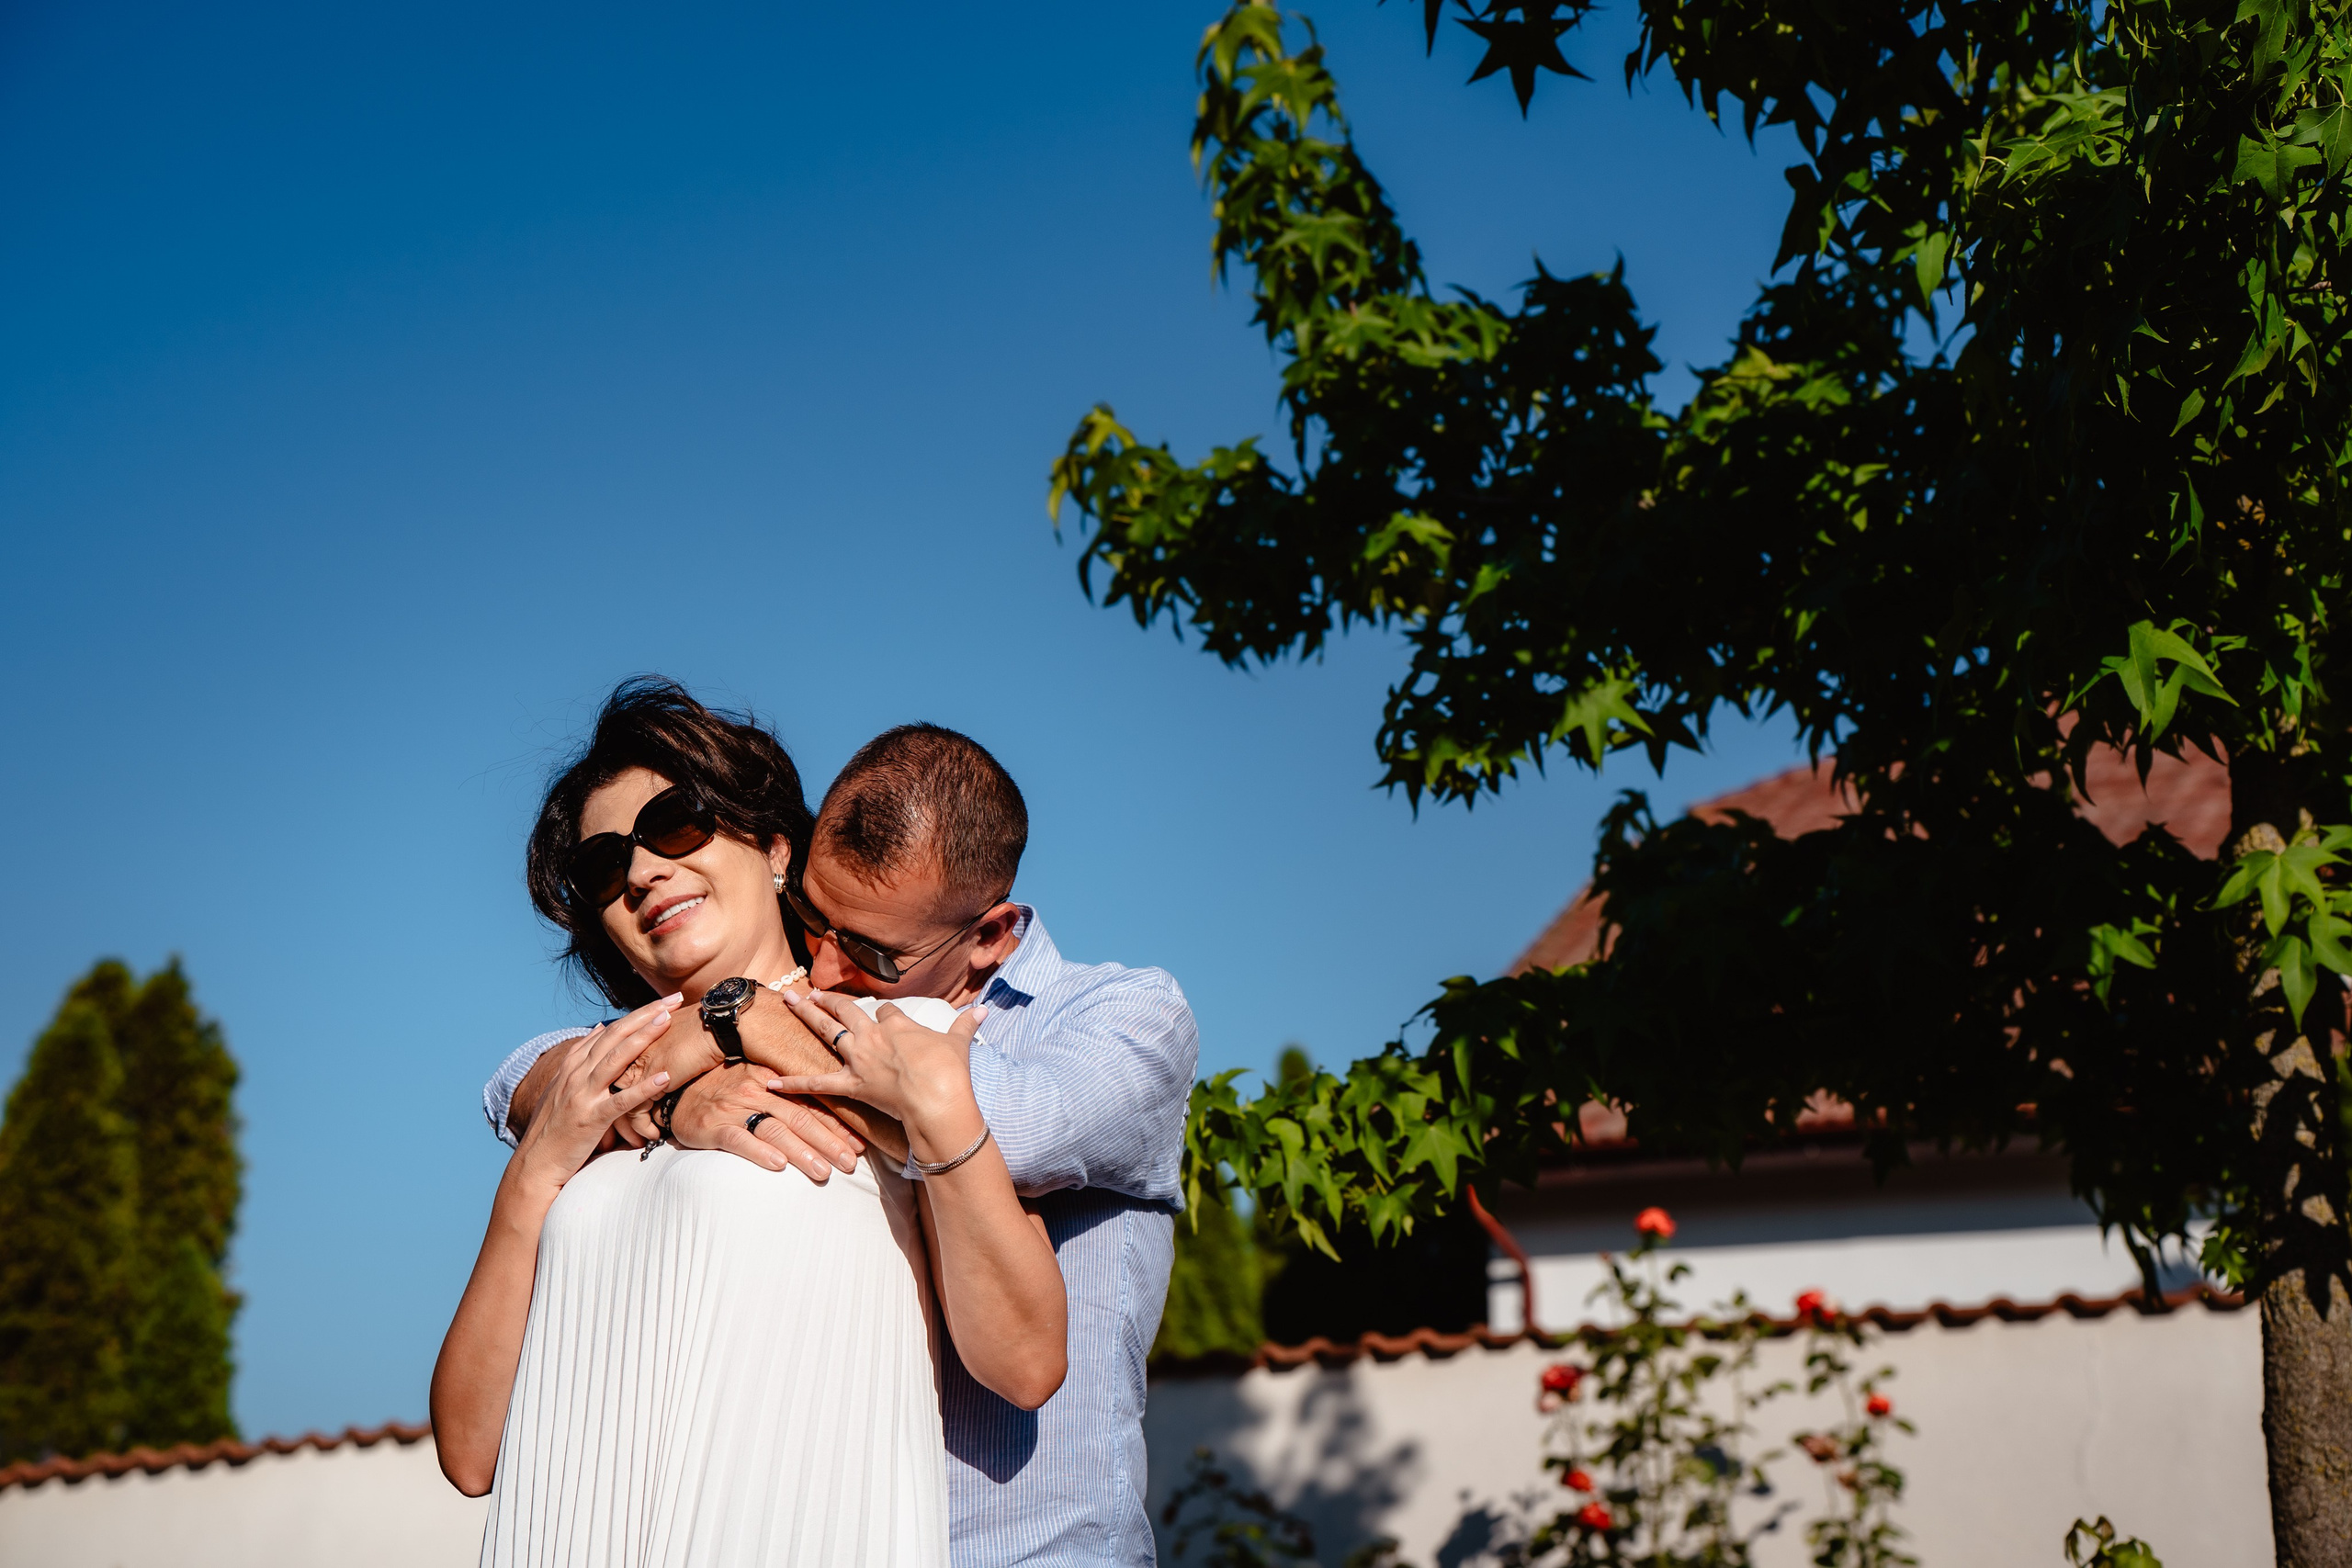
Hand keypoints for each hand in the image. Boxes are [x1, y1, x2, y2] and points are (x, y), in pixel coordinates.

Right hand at [510, 999, 679, 1194]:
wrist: (535, 1162)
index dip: (637, 1013)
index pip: (610, 1030)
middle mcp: (576, 1074)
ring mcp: (582, 1095)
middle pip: (615, 1036)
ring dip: (643, 1038)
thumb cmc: (556, 1126)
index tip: (663, 1000)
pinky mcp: (590, 1119)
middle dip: (645, 1015)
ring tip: (667, 1021)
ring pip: (615, 1059)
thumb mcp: (565, 1085)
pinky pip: (621, 1101)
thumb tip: (600, 1027)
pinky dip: (643, 1088)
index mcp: (573, 1065)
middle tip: (673, 999)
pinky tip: (665, 1077)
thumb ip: (583, 1057)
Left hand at [606, 1007, 731, 1142]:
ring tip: (637, 1140)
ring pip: (619, 1103)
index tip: (622, 1106)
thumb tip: (663, 1059)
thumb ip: (659, 1046)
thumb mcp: (673, 1036)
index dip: (616, 1090)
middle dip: (614, 1112)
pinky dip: (642, 1127)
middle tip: (619, 1133)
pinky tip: (653, 1135)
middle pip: (610, 1088)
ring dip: (627, 1126)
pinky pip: (635, 1111)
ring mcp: (634, 1068)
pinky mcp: (645, 1083)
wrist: (714, 1026)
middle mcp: (628, 1055)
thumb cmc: (701, 1029)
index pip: (612, 1071)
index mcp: (632, 1041)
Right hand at [668, 1064, 866, 1182]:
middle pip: (799, 1117)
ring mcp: (734, 1107)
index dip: (836, 1124)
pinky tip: (777, 1165)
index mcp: (772, 1080)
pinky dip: (759, 1151)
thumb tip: (828, 1122)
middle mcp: (756, 1090)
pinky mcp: (713, 1126)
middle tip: (850, 1163)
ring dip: (801, 1151)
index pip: (810, 1104)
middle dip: (828, 1141)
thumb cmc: (724, 1093)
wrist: (676, 1094)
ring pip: (775, 1129)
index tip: (858, 1144)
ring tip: (823, 1171)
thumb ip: (788, 1100)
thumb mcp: (758, 1087)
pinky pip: (739, 1139)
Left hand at [771, 990, 986, 1162]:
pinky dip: (793, 1083)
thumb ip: (966, 1025)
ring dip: (807, 1016)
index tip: (883, 1017)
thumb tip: (984, 1011)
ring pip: (827, 1032)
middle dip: (828, 1000)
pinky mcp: (851, 1085)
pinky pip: (816, 1082)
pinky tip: (770, 1083)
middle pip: (847, 1011)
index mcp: (898, 1024)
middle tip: (810, 991)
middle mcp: (873, 1036)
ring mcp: (859, 1059)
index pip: (885, 1011)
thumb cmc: (949, 1072)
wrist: (938, 1099)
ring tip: (790, 1002)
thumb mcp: (959, 1043)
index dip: (882, 1014)